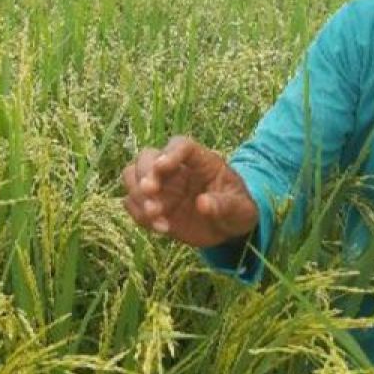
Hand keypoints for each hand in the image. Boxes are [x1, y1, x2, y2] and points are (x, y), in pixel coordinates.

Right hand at [120, 135, 258, 247]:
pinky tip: (161, 228)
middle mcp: (175, 169)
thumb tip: (203, 204)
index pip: (180, 145)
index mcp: (200, 160)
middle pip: (147, 156)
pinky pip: (132, 203)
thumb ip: (224, 205)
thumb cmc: (238, 209)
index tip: (161, 167)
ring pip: (132, 176)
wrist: (228, 227)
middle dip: (144, 174)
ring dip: (138, 195)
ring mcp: (162, 187)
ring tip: (156, 215)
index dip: (169, 153)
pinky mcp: (153, 205)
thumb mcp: (240, 209)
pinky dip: (139, 215)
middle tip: (152, 194)